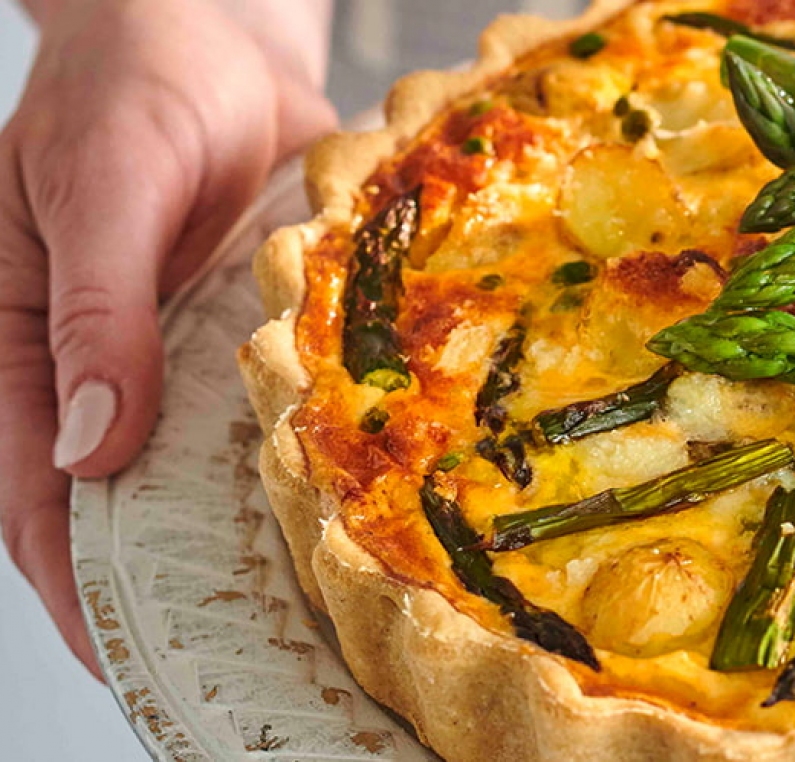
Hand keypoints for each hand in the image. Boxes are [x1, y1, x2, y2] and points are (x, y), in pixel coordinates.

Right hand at [0, 0, 333, 674]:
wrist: (221, 31)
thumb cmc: (132, 86)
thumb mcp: (103, 190)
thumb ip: (97, 315)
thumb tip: (90, 449)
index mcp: (30, 347)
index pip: (37, 494)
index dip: (78, 583)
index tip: (130, 654)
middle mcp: (111, 370)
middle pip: (130, 506)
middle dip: (175, 586)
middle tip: (244, 662)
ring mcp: (190, 361)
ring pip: (211, 475)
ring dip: (252, 541)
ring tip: (312, 620)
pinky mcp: (261, 340)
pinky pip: (281, 418)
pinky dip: (309, 465)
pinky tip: (358, 515)